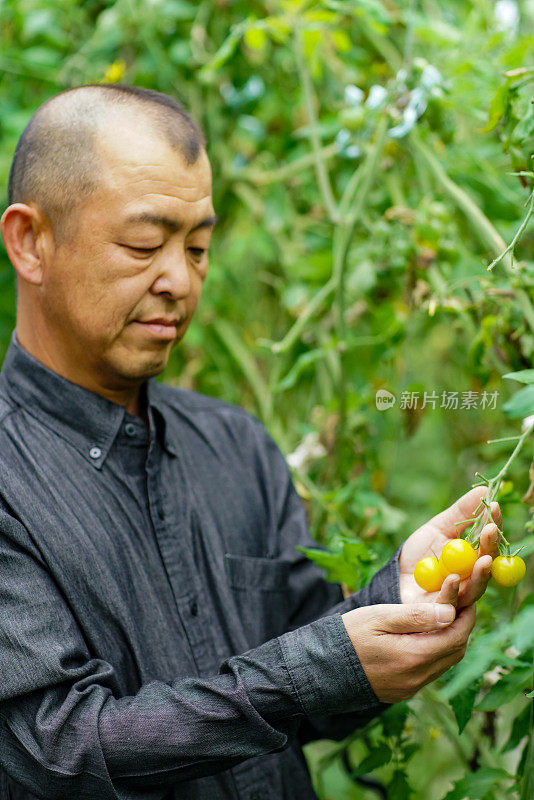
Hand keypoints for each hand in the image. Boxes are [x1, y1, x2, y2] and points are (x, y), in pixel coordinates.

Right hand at [342, 601, 474, 703]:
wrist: (323, 667)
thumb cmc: (349, 635)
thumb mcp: (380, 617)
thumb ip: (416, 616)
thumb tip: (450, 612)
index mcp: (413, 656)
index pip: (456, 636)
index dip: (466, 617)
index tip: (467, 599)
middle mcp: (417, 677)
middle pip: (455, 652)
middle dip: (462, 628)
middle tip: (460, 606)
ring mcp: (411, 688)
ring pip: (445, 664)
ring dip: (450, 641)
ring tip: (444, 619)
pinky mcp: (403, 692)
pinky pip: (431, 672)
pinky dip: (436, 654)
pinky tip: (426, 639)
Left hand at [399, 486, 501, 608]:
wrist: (394, 577)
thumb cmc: (419, 553)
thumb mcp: (438, 527)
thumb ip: (461, 512)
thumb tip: (484, 490)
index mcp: (473, 558)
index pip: (489, 541)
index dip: (493, 523)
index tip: (494, 505)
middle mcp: (471, 578)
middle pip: (487, 564)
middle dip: (490, 547)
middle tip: (491, 530)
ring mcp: (458, 596)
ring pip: (475, 587)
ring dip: (480, 573)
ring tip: (483, 559)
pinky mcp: (440, 611)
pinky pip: (449, 603)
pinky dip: (451, 591)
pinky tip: (452, 579)